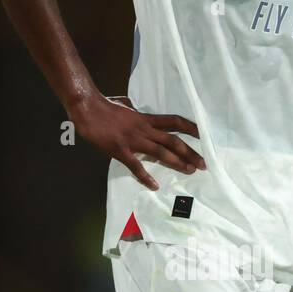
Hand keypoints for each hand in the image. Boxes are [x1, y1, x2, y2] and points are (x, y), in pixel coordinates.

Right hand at [71, 93, 205, 190]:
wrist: (88, 108)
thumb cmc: (105, 105)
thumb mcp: (124, 105)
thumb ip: (133, 109)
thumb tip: (132, 107)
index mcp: (146, 119)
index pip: (174, 121)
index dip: (191, 128)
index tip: (204, 135)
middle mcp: (145, 129)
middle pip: (174, 141)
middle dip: (190, 153)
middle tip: (204, 164)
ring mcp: (134, 141)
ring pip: (161, 153)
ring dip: (177, 163)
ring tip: (190, 171)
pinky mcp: (121, 151)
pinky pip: (136, 167)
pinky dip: (146, 178)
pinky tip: (154, 186)